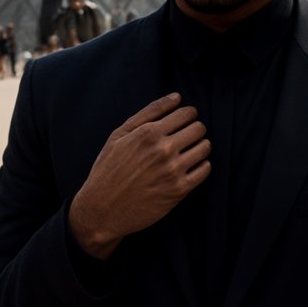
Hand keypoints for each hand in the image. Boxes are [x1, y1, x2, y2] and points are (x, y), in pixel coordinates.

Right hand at [68, 93, 210, 259]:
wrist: (102, 209)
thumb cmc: (108, 169)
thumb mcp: (119, 135)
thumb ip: (149, 112)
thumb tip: (176, 97)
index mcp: (148, 133)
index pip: (187, 113)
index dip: (189, 114)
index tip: (184, 120)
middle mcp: (163, 150)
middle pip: (199, 129)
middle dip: (195, 129)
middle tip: (186, 136)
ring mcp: (172, 171)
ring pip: (205, 148)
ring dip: (200, 146)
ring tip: (188, 151)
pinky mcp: (179, 191)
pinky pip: (204, 170)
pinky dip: (202, 165)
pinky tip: (189, 167)